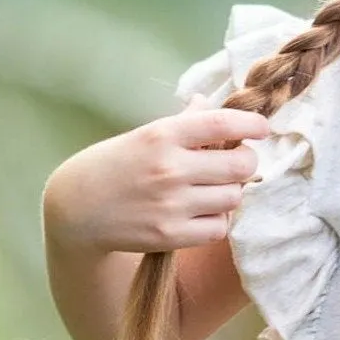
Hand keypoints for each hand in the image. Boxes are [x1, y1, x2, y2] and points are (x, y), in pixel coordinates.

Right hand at [44, 105, 271, 254]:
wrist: (77, 209)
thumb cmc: (111, 166)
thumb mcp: (142, 136)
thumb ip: (181, 124)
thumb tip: (208, 104)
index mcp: (162, 135)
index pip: (221, 124)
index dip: (251, 125)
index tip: (262, 128)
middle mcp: (170, 168)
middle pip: (240, 165)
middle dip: (247, 162)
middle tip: (239, 163)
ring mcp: (172, 204)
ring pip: (233, 197)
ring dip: (231, 192)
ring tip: (215, 189)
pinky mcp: (172, 235)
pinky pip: (219, 227)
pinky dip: (218, 220)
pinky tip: (204, 212)